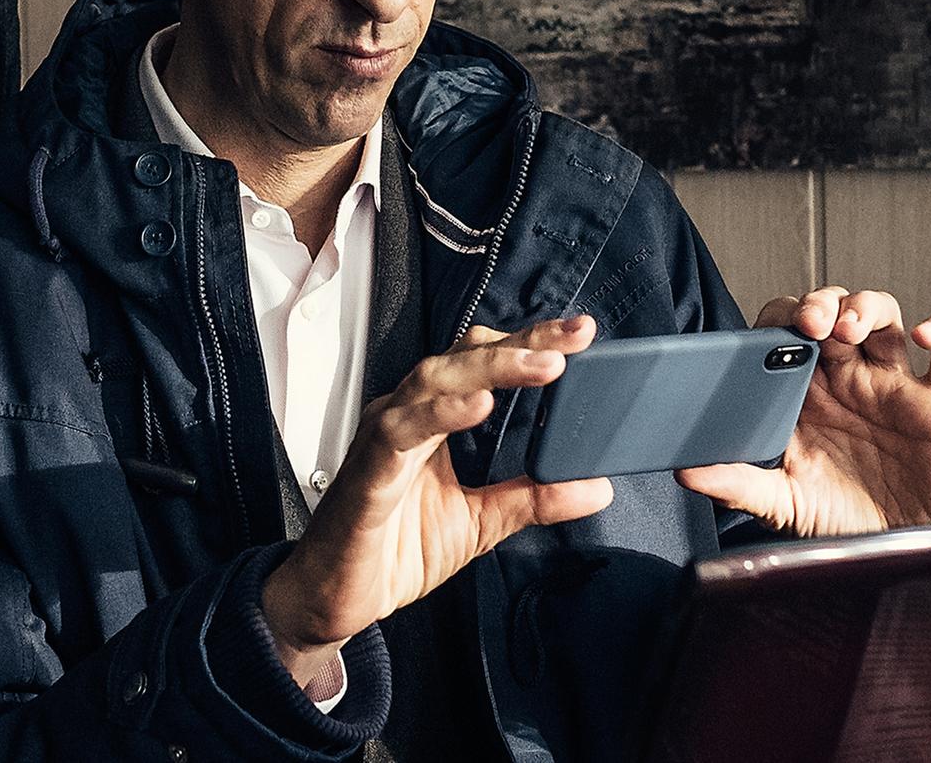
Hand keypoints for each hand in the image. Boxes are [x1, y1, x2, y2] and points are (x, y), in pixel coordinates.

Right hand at [259, 315, 613, 692]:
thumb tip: (595, 486)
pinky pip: (402, 431)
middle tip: (573, 336)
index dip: (529, 343)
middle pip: (462, 358)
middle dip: (520, 342)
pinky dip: (441, 414)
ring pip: (433, 381)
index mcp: (431, 421)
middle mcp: (405, 416)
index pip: (482, 365)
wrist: (336, 598)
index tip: (582, 332)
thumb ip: (532, 499)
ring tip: (543, 365)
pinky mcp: (368, 472)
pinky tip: (481, 405)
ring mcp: (383, 439)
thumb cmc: (394, 550)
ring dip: (490, 369)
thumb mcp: (480, 523)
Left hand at [678, 286, 930, 536]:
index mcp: (806, 393)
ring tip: (850, 328)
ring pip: (885, 316)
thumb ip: (737, 483)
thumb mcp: (781, 503)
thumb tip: (686, 471)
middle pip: (833, 310)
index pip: (787, 330)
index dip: (780, 318)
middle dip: (820, 303)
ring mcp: (893, 387)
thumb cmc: (839, 523)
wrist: (896, 557)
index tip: (771, 333)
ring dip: (866, 307)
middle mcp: (848, 380)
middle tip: (811, 324)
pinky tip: (925, 336)